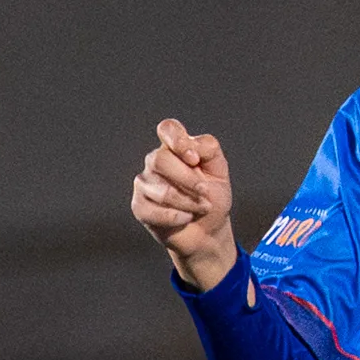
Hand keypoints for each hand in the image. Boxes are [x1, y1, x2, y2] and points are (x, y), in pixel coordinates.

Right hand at [133, 119, 237, 289]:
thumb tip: (191, 146)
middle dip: (188, 179)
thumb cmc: (213, 197)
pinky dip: (176, 216)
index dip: (177, 140)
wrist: (209, 230)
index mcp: (174, 147)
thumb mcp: (219, 170)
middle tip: (206, 192)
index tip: (194, 159)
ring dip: (188, 202)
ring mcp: (144, 184)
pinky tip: (186, 218)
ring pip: (161, 190)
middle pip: (160, 160)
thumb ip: (208, 149)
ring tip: (203, 208)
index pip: (167, 129)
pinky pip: (153, 211)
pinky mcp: (139, 206)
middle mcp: (155, 161)